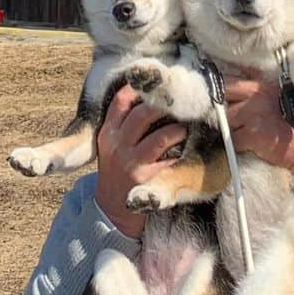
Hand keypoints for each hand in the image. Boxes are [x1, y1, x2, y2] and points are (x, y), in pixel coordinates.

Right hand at [95, 85, 187, 238]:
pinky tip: (185, 148)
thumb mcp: (110, 147)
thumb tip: (147, 100)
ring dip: (177, 129)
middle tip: (178, 102)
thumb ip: (122, 125)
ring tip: (185, 127)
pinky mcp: (144, 177)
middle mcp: (117, 144)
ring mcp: (130, 161)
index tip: (155, 83)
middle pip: (142, 114)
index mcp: (108, 133)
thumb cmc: (115, 173)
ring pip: (159, 136)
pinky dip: (178, 152)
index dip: (138, 89)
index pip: (120, 102)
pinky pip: (167, 159)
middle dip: (164, 106)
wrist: (111, 211)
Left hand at [225, 73, 293, 173]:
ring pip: (227, 117)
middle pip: (225, 90)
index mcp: (267, 81)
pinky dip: (239, 143)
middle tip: (231, 108)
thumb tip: (254, 74)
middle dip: (224, 100)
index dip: (226, 76)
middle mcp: (257, 94)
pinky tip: (252, 143)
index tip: (218, 78)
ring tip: (247, 128)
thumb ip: (276, 81)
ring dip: (233, 124)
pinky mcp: (252, 135)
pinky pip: (234, 139)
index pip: (238, 71)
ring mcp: (253, 114)